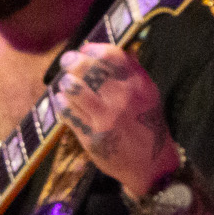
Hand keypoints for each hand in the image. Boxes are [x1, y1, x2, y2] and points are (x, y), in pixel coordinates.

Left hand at [51, 45, 179, 194]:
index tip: (85, 49)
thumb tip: (105, 50)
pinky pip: (68, 113)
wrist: (151, 165)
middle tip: (67, 61)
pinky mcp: (92, 136)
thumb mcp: (148, 95)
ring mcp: (106, 118)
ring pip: (74, 89)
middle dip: (73, 61)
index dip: (94, 49)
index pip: (112, 55)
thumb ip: (131, 73)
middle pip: (89, 69)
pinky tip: (62, 100)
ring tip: (65, 83)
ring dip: (66, 82)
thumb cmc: (147, 125)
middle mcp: (123, 99)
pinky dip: (61, 103)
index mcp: (139, 85)